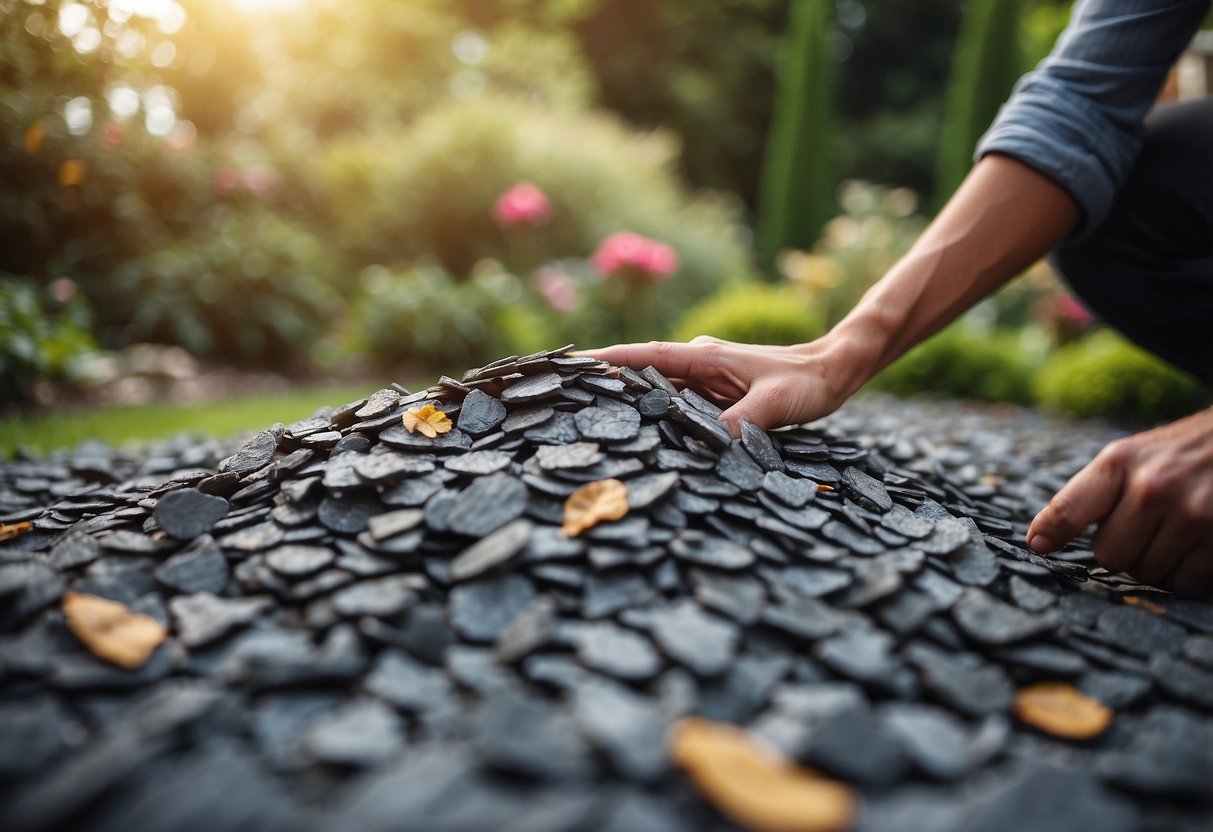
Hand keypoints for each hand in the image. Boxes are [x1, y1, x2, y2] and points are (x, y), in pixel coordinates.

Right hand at [582, 336, 854, 434]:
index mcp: (703, 358)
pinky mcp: (715, 399)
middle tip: (565, 402)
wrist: (832, 373)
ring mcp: (704, 383)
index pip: (643, 356)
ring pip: (658, 394)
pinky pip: (678, 409)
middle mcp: (697, 366)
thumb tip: (707, 450)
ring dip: (630, 406)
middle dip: (605, 386)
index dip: (606, 362)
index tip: (570, 366)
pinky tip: (645, 439)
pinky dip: (659, 420)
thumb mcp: (773, 405)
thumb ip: (739, 425)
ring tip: (592, 425)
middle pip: (641, 375)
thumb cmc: (805, 382)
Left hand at [1027, 407, 1212, 595]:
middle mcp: (1152, 487)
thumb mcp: (1132, 456)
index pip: (1069, 508)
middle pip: (1108, 556)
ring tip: (1172, 534)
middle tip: (1143, 530)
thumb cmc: (1179, 455)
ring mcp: (1189, 514)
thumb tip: (1040, 538)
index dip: (1050, 533)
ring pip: (1145, 574)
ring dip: (1154, 563)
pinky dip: (1184, 575)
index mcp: (1120, 462)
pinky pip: (1183, 583)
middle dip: (1121, 550)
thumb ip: (1093, 492)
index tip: (1039, 546)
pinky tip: (1193, 547)